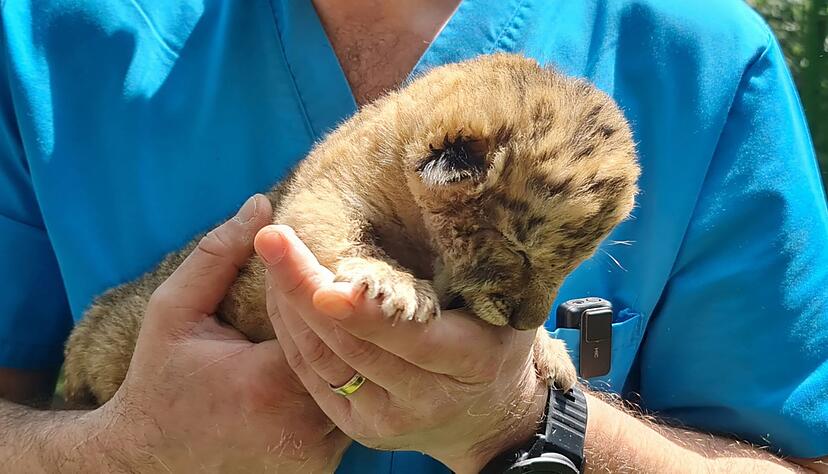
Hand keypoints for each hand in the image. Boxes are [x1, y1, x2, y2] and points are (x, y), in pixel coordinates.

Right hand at [89, 196, 349, 472]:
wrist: (148, 459)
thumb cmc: (160, 378)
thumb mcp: (174, 310)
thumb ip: (218, 255)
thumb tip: (262, 204)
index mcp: (267, 382)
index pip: (327, 322)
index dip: (332, 293)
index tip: (335, 267)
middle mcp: (299, 425)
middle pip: (351, 357)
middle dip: (351, 322)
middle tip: (357, 288)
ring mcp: (313, 453)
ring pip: (357, 389)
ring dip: (355, 359)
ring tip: (353, 322)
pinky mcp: (318, 470)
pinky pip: (347, 418)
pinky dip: (345, 392)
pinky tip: (341, 366)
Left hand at [255, 225, 547, 472]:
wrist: (488, 417)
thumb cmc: (498, 344)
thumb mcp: (507, 309)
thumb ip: (473, 274)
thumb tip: (436, 207)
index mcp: (470, 362)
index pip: (409, 338)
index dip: (364, 313)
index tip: (325, 283)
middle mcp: (425, 399)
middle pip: (352, 346)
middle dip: (305, 290)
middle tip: (274, 238)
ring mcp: (385, 419)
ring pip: (322, 359)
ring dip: (289, 303)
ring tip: (271, 250)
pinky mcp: (355, 425)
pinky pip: (310, 374)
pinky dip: (289, 329)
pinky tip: (277, 289)